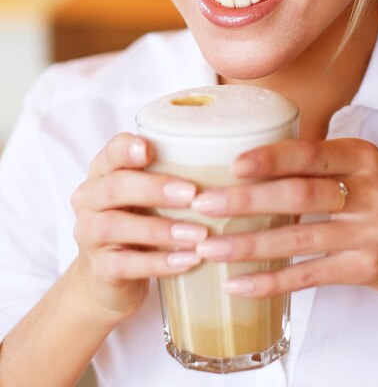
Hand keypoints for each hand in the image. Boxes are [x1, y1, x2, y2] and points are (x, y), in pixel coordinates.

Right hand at [70, 133, 203, 320]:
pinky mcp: (100, 269)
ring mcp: (89, 235)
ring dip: (161, 229)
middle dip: (154, 188)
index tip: (149, 148)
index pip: (111, 152)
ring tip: (199, 233)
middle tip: (192, 194)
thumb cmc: (144, 220)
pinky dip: (159, 263)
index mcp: (105, 172)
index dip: (127, 149)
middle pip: (114, 187)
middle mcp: (91, 199)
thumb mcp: (154, 193)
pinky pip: (124, 265)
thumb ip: (178, 172)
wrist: (113, 277)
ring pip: (115, 226)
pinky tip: (189, 261)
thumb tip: (239, 158)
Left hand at [192, 138, 377, 297]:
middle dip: (247, 201)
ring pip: (299, 239)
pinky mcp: (364, 267)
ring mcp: (368, 232)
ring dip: (249, 245)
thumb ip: (324, 162)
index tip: (232, 164)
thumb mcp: (369, 166)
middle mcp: (368, 192)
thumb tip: (261, 157)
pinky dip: (272, 282)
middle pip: (300, 195)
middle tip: (205, 205)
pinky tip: (240, 284)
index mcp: (364, 157)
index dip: (271, 158)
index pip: (310, 154)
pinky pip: (310, 276)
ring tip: (210, 248)